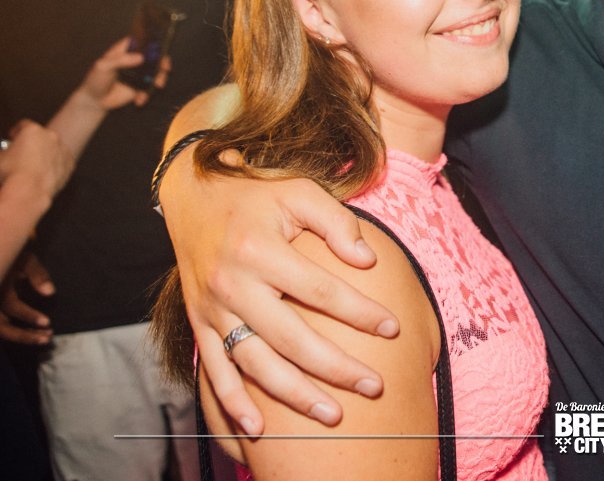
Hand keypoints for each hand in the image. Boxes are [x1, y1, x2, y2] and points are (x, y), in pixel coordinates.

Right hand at [0, 121, 72, 192]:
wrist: (30, 190)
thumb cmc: (13, 173)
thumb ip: (4, 151)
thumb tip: (5, 153)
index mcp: (32, 131)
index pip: (24, 125)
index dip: (17, 131)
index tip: (14, 136)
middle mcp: (50, 136)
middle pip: (41, 136)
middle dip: (33, 143)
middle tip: (24, 153)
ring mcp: (62, 149)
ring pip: (53, 148)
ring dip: (46, 153)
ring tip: (34, 166)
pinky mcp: (70, 163)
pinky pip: (62, 161)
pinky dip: (55, 165)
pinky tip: (45, 173)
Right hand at [0, 251, 53, 344]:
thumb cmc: (11, 255)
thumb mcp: (24, 260)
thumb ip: (37, 275)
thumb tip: (50, 292)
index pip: (10, 306)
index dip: (28, 315)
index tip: (47, 322)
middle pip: (1, 326)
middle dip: (23, 335)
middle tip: (47, 338)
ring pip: (0, 329)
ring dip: (21, 336)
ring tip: (45, 338)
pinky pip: (2, 326)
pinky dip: (16, 332)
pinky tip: (33, 333)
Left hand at [79, 37, 170, 110]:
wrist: (95, 100)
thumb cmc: (96, 79)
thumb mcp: (104, 66)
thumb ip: (121, 60)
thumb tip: (141, 58)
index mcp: (124, 51)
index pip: (141, 42)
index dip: (152, 42)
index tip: (159, 47)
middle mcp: (134, 61)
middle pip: (154, 57)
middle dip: (163, 62)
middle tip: (165, 67)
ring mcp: (138, 74)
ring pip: (156, 73)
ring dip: (159, 79)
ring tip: (157, 85)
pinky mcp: (140, 87)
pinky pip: (150, 89)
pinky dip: (147, 95)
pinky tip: (138, 100)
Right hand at [160, 156, 399, 434]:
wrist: (193, 196)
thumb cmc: (256, 195)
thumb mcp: (299, 192)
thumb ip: (336, 222)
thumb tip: (368, 261)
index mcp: (260, 251)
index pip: (321, 291)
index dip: (360, 312)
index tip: (392, 328)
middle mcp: (233, 285)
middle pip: (291, 339)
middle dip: (335, 368)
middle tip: (374, 385)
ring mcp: (213, 309)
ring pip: (256, 364)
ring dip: (294, 396)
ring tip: (332, 415)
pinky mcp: (200, 323)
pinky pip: (215, 371)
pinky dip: (233, 402)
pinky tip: (258, 428)